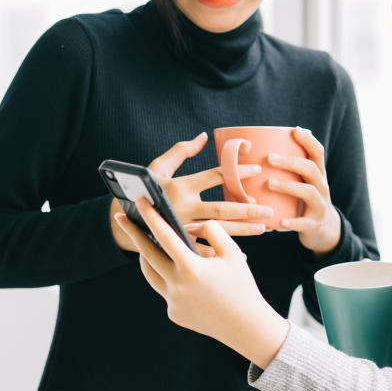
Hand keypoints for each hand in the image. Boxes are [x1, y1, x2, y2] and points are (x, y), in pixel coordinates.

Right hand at [110, 132, 274, 251]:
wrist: (122, 221)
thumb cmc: (142, 189)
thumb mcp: (157, 167)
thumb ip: (181, 152)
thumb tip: (203, 136)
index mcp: (180, 186)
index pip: (215, 176)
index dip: (237, 172)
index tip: (258, 170)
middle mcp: (183, 208)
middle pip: (221, 208)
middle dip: (247, 209)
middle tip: (269, 210)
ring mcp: (182, 228)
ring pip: (218, 231)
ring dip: (243, 230)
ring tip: (264, 228)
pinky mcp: (179, 243)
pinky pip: (205, 250)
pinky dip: (223, 252)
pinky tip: (243, 254)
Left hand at [115, 199, 289, 368]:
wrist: (245, 325)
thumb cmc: (241, 285)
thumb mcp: (232, 252)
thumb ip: (212, 231)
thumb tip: (190, 226)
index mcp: (191, 268)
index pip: (165, 236)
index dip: (151, 216)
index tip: (140, 202)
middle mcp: (177, 285)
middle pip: (147, 254)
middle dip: (133, 233)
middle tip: (121, 218)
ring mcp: (172, 301)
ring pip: (150, 273)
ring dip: (146, 256)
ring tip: (146, 243)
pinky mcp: (173, 313)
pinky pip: (164, 290)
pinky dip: (168, 277)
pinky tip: (177, 273)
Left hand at [267, 127, 340, 255]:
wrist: (325, 230)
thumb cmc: (305, 201)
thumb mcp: (304, 183)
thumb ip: (290, 169)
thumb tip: (260, 149)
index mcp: (318, 175)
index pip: (318, 153)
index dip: (309, 141)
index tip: (295, 130)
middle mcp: (322, 187)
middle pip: (311, 169)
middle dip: (291, 162)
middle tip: (269, 158)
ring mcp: (320, 206)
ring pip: (309, 192)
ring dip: (289, 186)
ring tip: (270, 183)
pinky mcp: (314, 225)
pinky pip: (304, 223)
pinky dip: (292, 222)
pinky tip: (280, 221)